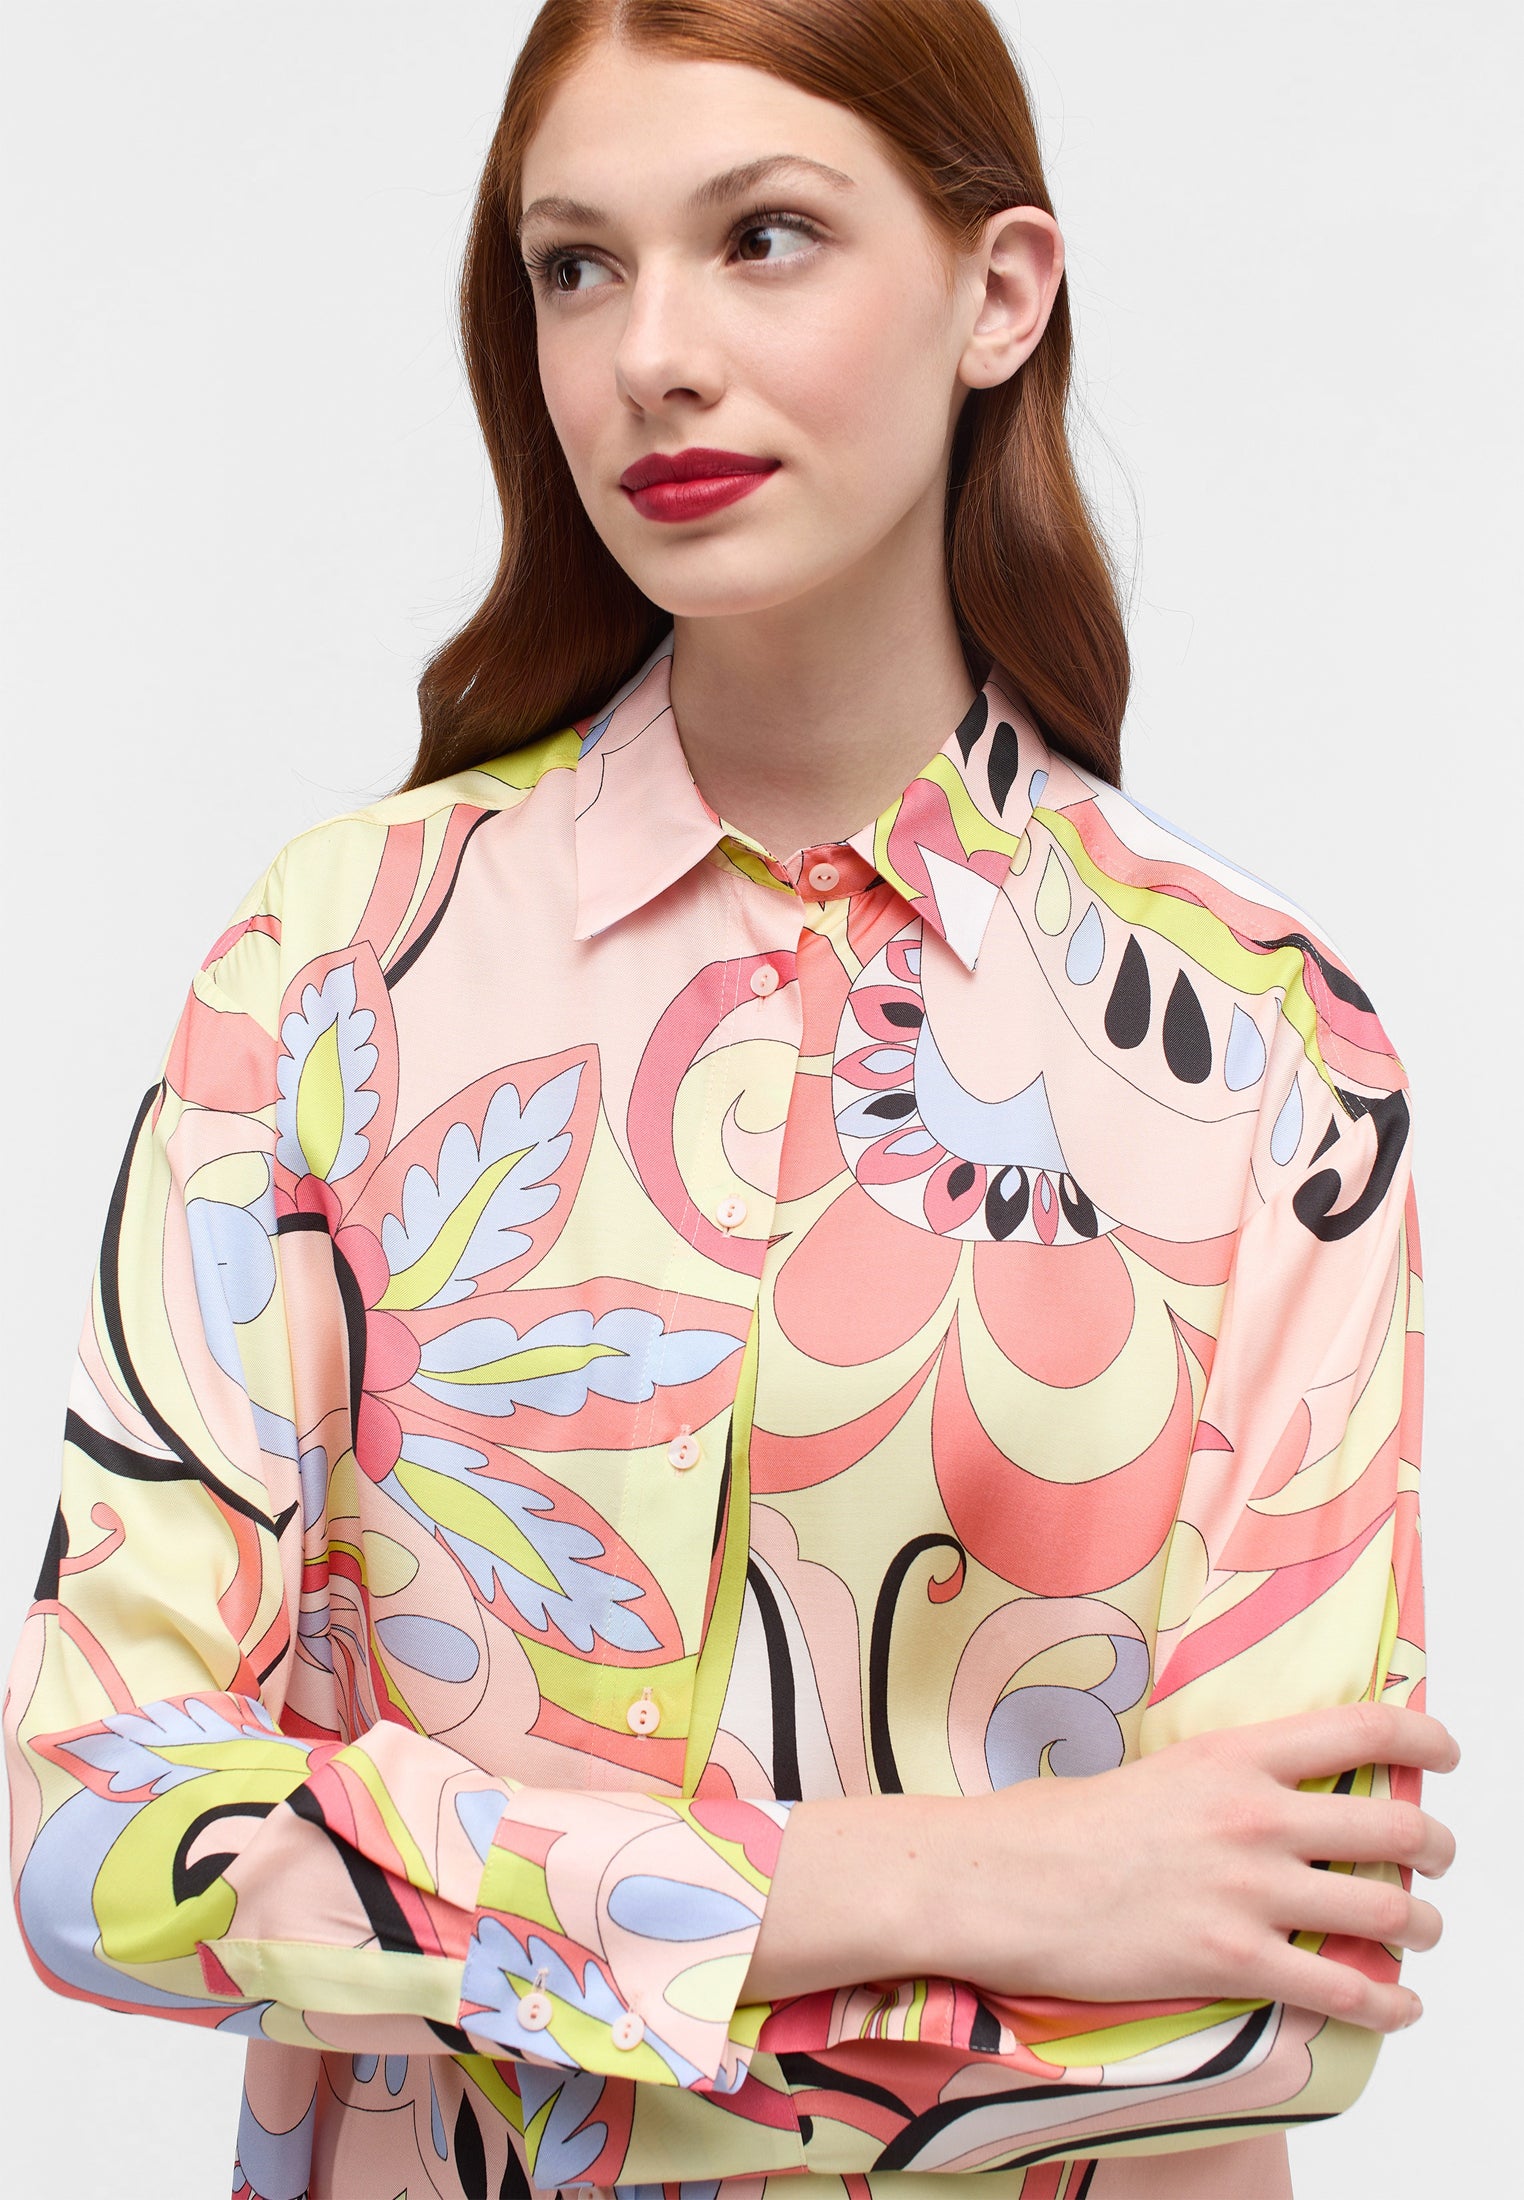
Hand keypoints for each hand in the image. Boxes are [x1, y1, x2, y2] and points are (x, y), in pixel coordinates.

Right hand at [948, 1702, 1458, 2033]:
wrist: (997, 1881)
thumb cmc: (1053, 1828)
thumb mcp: (1151, 1772)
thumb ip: (1218, 1784)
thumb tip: (1261, 1801)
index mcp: (1232, 1756)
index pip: (1361, 1731)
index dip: (1423, 1742)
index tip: (1443, 1754)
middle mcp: (1256, 1817)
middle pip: (1397, 1831)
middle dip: (1436, 1850)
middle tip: (1436, 1860)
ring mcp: (1248, 1892)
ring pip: (1390, 1912)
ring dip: (1422, 1926)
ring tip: (1421, 1931)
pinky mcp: (1234, 1963)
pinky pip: (1347, 1990)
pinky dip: (1390, 2004)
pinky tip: (1398, 2005)